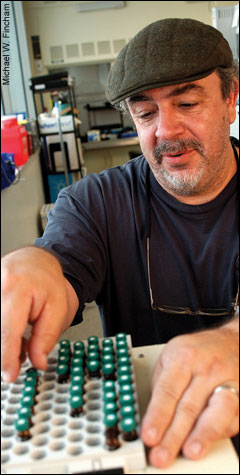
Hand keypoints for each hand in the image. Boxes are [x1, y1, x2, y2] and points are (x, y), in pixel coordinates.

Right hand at [1, 247, 78, 382]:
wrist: (35, 261)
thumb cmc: (47, 282)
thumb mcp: (58, 308)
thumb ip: (46, 337)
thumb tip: (37, 362)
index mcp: (17, 287)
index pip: (8, 330)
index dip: (7, 357)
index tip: (10, 375)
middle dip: (6, 351)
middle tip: (22, 357)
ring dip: (4, 341)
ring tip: (20, 342)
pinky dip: (3, 333)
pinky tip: (11, 335)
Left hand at [141, 320, 238, 467]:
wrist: (232, 341)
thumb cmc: (198, 351)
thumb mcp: (172, 355)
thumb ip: (161, 384)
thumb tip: (149, 416)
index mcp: (184, 357)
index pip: (168, 391)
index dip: (157, 416)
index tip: (149, 436)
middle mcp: (207, 370)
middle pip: (189, 407)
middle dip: (173, 436)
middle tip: (161, 455)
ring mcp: (228, 382)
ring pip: (216, 413)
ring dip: (201, 436)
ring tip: (190, 452)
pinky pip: (232, 418)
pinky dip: (218, 434)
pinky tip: (206, 444)